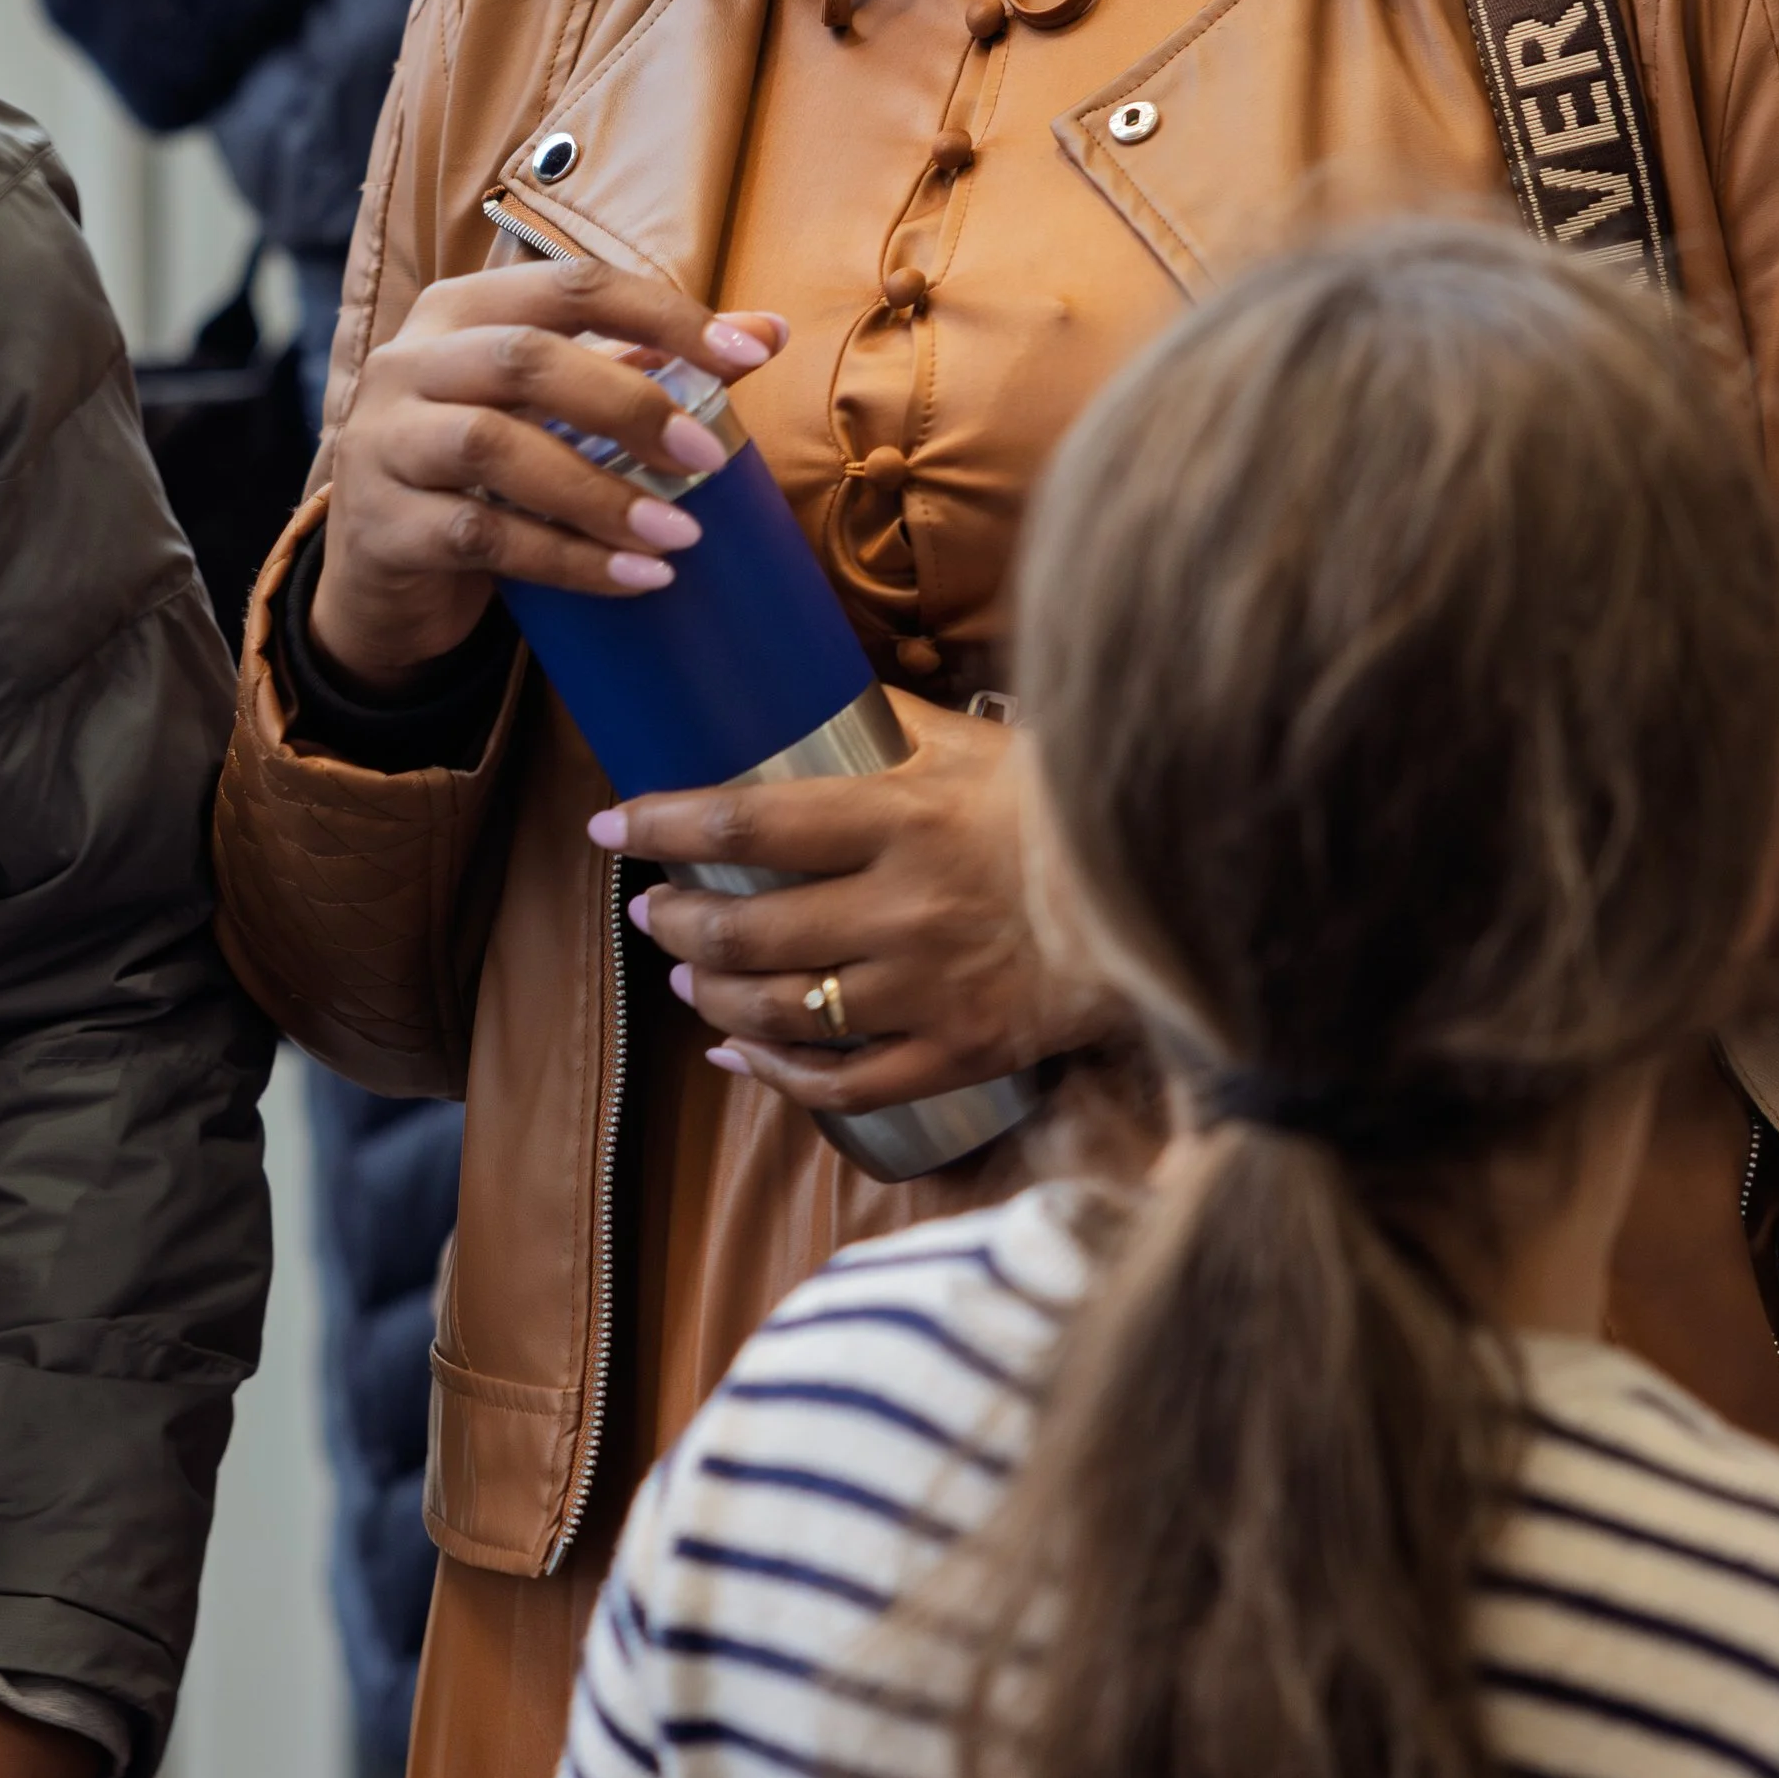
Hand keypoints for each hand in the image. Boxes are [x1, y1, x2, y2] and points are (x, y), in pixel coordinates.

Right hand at [312, 261, 786, 692]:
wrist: (384, 575)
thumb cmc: (485, 475)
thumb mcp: (555, 411)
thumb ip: (646, 365)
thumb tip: (764, 334)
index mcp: (461, 311)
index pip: (571, 286)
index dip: (663, 316)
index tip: (747, 356)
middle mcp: (409, 363)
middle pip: (527, 360)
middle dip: (630, 405)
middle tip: (707, 461)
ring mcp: (383, 443)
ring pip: (496, 448)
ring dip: (600, 492)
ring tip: (678, 535)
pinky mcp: (381, 526)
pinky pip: (483, 536)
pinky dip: (568, 558)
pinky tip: (633, 578)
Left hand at [596, 693, 1121, 1113]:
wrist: (1164, 890)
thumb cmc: (1059, 807)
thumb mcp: (972, 744)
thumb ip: (885, 728)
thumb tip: (799, 697)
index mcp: (902, 818)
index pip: (748, 820)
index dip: (664, 822)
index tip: (614, 822)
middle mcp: (904, 909)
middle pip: (748, 926)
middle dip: (678, 919)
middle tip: (654, 908)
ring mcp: (928, 990)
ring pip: (780, 1008)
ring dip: (711, 992)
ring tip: (686, 969)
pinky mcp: (957, 1052)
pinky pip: (841, 1080)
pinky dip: (774, 1072)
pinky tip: (737, 1052)